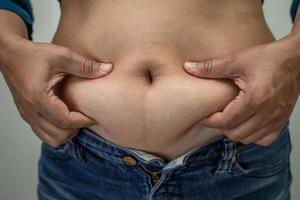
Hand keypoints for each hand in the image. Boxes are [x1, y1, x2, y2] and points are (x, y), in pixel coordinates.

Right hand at [0, 37, 112, 146]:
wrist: (9, 55)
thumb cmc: (32, 55)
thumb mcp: (61, 56)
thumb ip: (85, 66)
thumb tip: (107, 70)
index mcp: (38, 98)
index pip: (66, 121)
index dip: (84, 121)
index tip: (95, 116)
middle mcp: (31, 112)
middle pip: (60, 136)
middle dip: (77, 129)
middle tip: (86, 116)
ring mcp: (27, 116)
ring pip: (51, 139)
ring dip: (67, 132)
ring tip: (76, 118)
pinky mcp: (27, 116)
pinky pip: (44, 134)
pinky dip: (57, 131)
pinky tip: (65, 118)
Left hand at [183, 37, 299, 145]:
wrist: (297, 59)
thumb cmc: (269, 58)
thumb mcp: (237, 60)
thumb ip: (211, 67)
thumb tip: (188, 68)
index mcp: (254, 99)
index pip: (226, 121)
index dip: (210, 121)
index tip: (204, 116)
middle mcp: (267, 113)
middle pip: (236, 134)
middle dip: (222, 127)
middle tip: (216, 116)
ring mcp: (276, 119)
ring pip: (249, 139)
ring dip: (236, 131)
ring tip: (230, 118)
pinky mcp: (282, 121)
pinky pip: (265, 140)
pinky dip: (253, 135)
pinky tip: (247, 123)